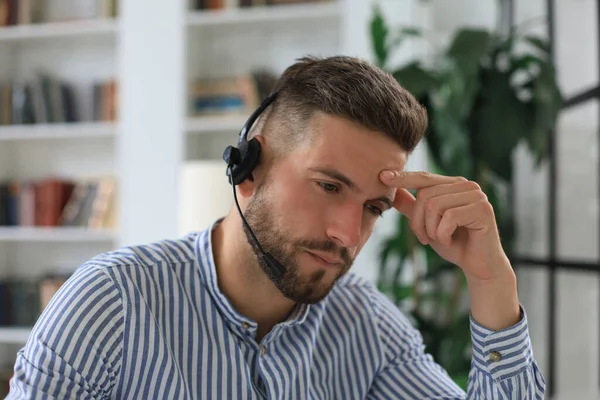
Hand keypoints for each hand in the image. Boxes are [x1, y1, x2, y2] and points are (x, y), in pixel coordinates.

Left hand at [380, 170, 509, 281]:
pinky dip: (443, 235)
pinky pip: (448, 218)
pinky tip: (450, 241)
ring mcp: (476, 195)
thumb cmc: (453, 243)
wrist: (478, 265)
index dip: (403, 178)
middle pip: (425, 195)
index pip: (423, 178)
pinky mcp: (483, 209)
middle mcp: (466, 185)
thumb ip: (412, 207)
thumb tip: (393, 191)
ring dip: (431, 230)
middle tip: (425, 239)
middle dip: (418, 222)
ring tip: (440, 240)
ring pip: (434, 206)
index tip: (382, 177)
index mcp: (453, 185)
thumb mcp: (427, 224)